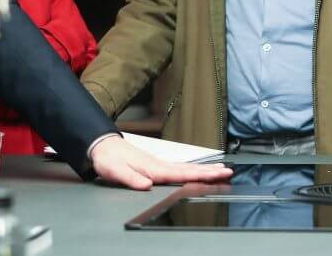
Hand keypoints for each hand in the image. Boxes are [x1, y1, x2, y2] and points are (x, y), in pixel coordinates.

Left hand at [90, 136, 232, 189]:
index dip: (202, 174)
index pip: (182, 173)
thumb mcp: (116, 171)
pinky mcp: (155, 166)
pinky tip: (196, 171)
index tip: (219, 173)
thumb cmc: (109, 159)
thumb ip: (132, 178)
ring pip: (186, 167)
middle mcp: (159, 165)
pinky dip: (192, 169)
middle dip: (210, 171)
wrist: (102, 146)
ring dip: (204, 169)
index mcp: (153, 168)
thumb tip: (147, 185)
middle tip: (228, 171)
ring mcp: (158, 164)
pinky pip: (179, 168)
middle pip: (190, 168)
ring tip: (220, 170)